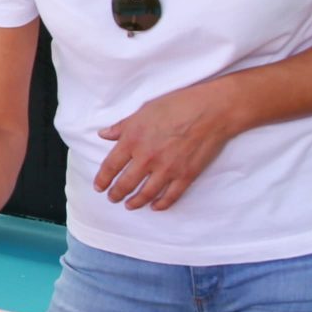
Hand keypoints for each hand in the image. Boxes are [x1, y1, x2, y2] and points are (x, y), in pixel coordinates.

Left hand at [95, 80, 244, 210]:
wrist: (211, 111)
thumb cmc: (177, 104)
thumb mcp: (144, 110)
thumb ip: (122, 126)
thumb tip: (104, 134)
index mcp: (133, 139)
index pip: (110, 166)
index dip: (102, 179)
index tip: (99, 186)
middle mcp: (147, 157)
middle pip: (125, 184)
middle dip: (116, 194)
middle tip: (112, 198)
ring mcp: (167, 169)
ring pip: (146, 194)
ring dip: (135, 202)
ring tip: (129, 205)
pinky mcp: (186, 176)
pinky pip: (170, 196)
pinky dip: (161, 204)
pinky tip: (155, 206)